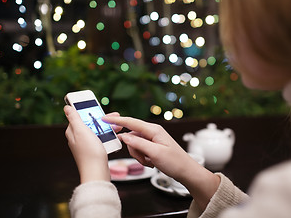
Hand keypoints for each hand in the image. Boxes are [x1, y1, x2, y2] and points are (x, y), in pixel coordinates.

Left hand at [64, 105, 109, 182]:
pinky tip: (116, 136)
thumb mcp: (81, 131)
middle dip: (102, 119)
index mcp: (73, 132)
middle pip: (90, 123)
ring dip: (108, 127)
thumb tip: (67, 108)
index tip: (97, 106)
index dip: (89, 111)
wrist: (97, 172)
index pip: (80, 116)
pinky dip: (109, 136)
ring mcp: (86, 145)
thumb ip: (74, 118)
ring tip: (118, 126)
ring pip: (98, 131)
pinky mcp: (94, 151)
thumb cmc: (89, 152)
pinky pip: (102, 139)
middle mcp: (78, 138)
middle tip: (115, 116)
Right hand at [102, 115, 220, 209]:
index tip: (105, 118)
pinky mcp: (152, 146)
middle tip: (146, 159)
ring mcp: (152, 139)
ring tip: (151, 161)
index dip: (117, 121)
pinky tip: (152, 162)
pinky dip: (143, 158)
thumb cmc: (175, 162)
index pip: (131, 122)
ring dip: (139, 156)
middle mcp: (152, 132)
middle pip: (131, 137)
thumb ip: (138, 143)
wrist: (186, 171)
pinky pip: (140, 150)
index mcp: (154, 130)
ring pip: (134, 145)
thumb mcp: (155, 153)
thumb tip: (124, 136)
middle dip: (135, 150)